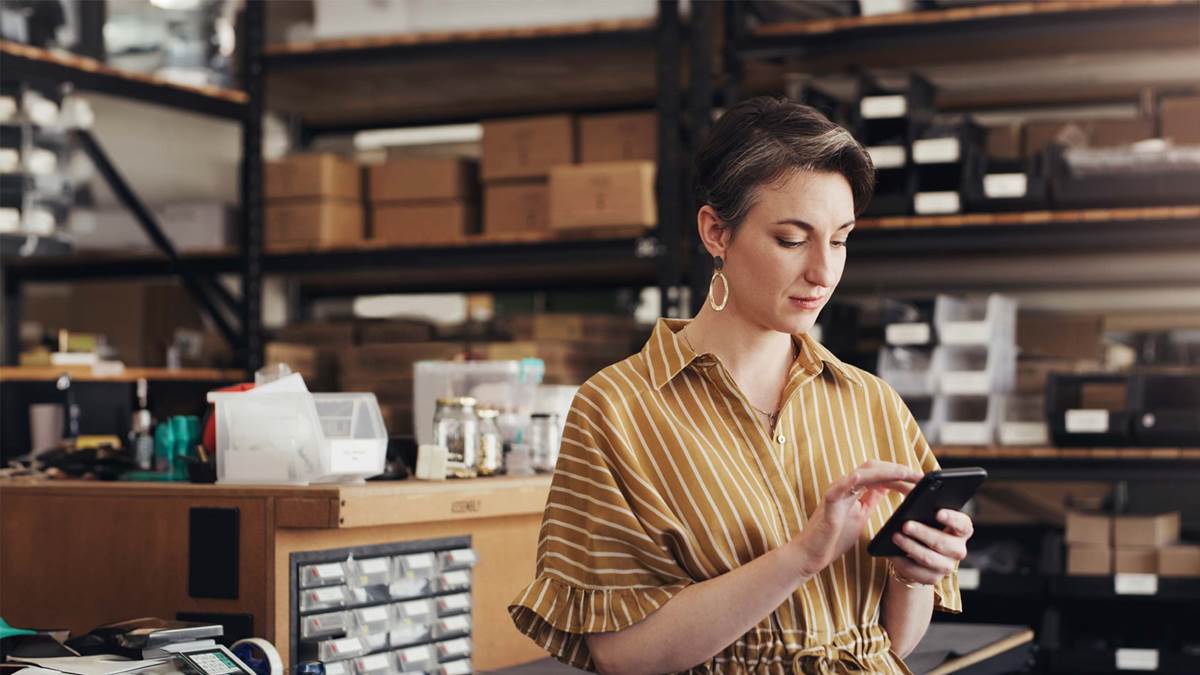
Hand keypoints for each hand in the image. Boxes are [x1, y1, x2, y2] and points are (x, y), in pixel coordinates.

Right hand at [792, 460, 921, 578]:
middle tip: (919, 476)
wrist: (812, 554)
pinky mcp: (828, 504)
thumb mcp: (860, 516)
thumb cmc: (834, 537)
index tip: (919, 480)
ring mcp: (836, 493)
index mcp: (854, 489)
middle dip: (898, 470)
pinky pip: (839, 488)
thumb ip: (870, 500)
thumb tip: (885, 488)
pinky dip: (849, 480)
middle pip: (874, 468)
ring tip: (904, 473)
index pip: (880, 475)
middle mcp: (845, 486)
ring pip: (862, 474)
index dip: (900, 475)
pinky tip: (861, 476)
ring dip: (885, 472)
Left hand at [889, 508, 974, 585]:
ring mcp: (947, 566)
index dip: (952, 519)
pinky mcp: (934, 578)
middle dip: (924, 533)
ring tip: (895, 537)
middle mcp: (958, 549)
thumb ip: (923, 505)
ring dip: (911, 548)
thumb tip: (911, 497)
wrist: (915, 552)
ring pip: (930, 559)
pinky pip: (919, 573)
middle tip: (906, 525)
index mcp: (961, 530)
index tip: (938, 513)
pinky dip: (904, 563)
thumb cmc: (922, 525)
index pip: (963, 524)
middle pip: (944, 543)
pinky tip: (892, 554)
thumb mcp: (924, 513)